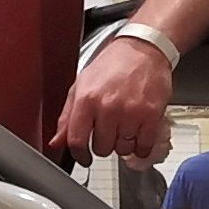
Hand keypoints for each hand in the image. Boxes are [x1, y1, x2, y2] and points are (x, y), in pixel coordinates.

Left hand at [56, 33, 174, 165]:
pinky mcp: (151, 115)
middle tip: (109, 131)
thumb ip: (68, 116)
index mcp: (86, 99)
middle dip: (104, 144)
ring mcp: (131, 112)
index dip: (79, 155)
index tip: (84, 158)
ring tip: (125, 127)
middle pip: (102, 148)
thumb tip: (56, 141)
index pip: (76, 140)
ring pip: (123, 149)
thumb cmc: (113, 64)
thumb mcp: (82, 85)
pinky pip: (143, 146)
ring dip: (123, 143)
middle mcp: (108, 107)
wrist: (143, 49)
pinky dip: (141, 146)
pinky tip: (138, 136)